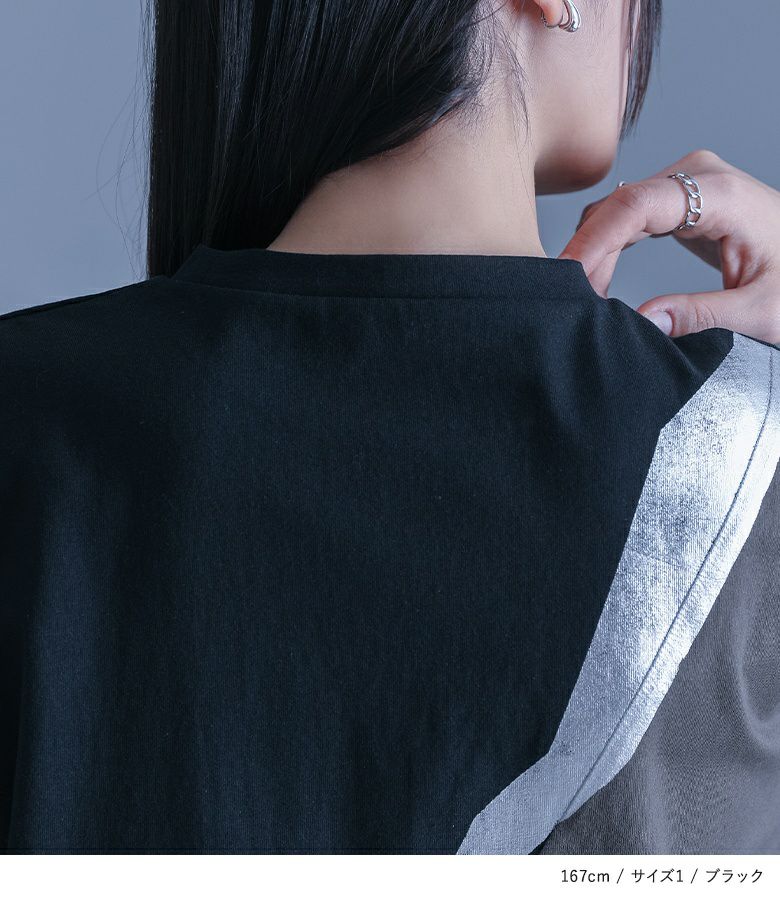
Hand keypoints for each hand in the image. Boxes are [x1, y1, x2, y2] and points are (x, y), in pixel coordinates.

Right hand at [559, 149, 779, 342]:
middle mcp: (700, 177)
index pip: (637, 205)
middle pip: (621, 205)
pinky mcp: (682, 199)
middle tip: (574, 299)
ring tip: (589, 295)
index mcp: (722, 195)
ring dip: (596, 251)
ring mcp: (689, 183)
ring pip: (620, 210)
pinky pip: (631, 216)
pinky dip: (611, 247)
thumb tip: (645, 320)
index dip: (595, 240)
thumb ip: (702, 316)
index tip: (570, 274)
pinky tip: (602, 279)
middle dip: (589, 251)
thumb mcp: (760, 309)